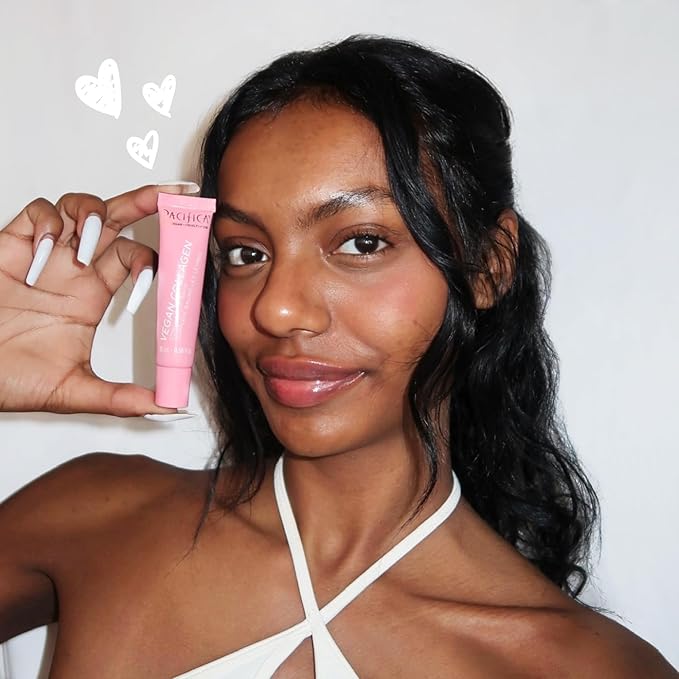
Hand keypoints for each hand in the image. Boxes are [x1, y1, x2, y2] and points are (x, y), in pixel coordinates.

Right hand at [0, 183, 198, 415]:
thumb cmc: (12, 378)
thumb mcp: (74, 391)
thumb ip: (122, 398)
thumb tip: (169, 407)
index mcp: (93, 295)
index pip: (136, 259)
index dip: (154, 262)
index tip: (165, 276)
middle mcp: (74, 269)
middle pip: (119, 219)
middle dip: (147, 202)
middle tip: (177, 193)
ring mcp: (45, 254)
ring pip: (80, 208)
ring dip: (93, 215)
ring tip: (87, 245)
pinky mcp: (11, 245)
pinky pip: (37, 213)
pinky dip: (47, 224)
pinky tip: (44, 253)